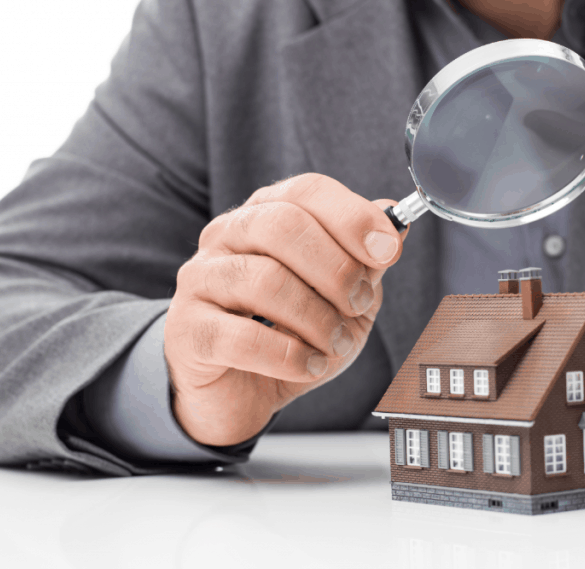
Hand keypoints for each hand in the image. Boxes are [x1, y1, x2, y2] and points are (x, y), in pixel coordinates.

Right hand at [164, 173, 404, 445]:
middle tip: (359, 304)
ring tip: (335, 343)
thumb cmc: (291, 335)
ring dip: (317, 319)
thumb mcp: (343, 297)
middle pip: (283, 225)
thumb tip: (396, 221)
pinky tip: (308, 365)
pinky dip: (289, 356)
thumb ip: (366, 260)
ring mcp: (200, 280)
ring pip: (266, 280)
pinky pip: (242, 337)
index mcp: (266, 214)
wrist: (241, 393)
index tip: (387, 250)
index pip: (306, 191)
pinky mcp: (187, 330)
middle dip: (337, 269)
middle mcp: (226, 237)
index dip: (352, 216)